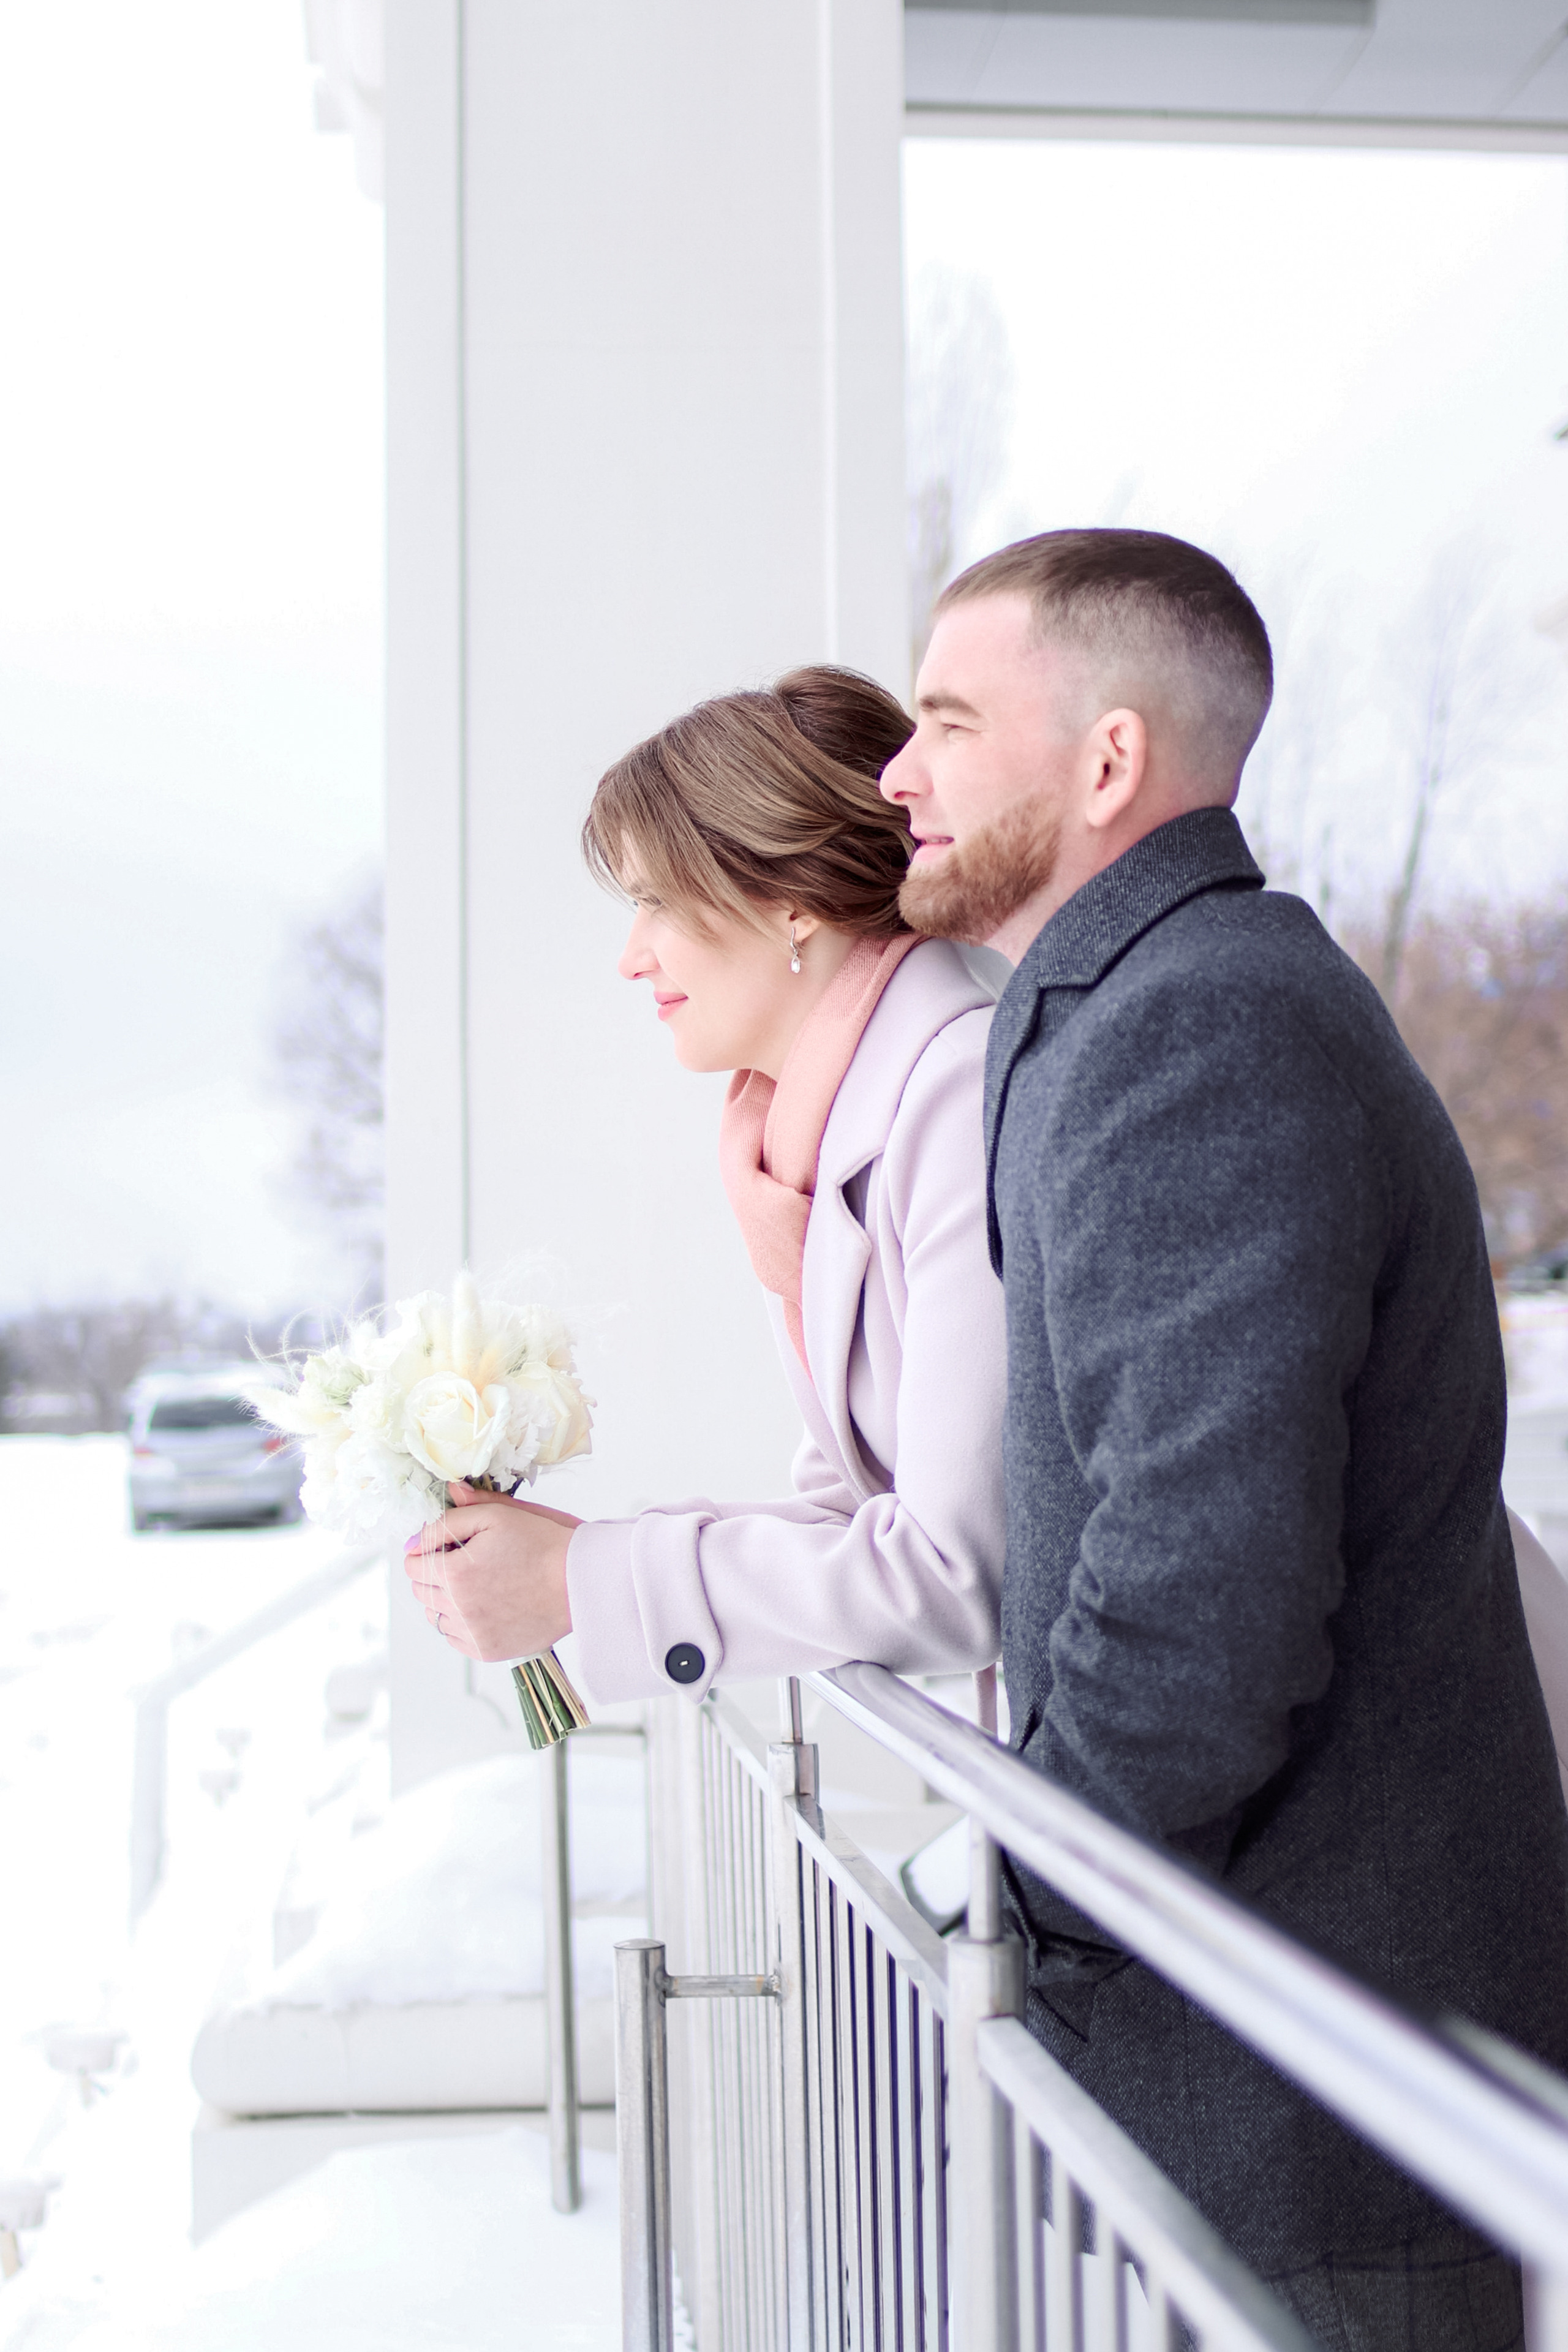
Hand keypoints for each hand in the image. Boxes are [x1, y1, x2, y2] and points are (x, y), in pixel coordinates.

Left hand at [403, 1481, 580, 1662]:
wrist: (582, 1582)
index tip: (447, 1545)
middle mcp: (458, 1608)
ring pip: (435, 1616)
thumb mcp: (500, 1515)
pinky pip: (455, 1638)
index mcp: (455, 1572)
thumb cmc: (545, 1545)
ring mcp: (472, 1633)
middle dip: (434, 1574)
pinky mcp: (486, 1650)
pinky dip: (462, 1623)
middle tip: (466, 1561)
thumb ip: (455, 1517)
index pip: (412, 1564)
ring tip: (477, 1584)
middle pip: (420, 1591)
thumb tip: (418, 1531)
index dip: (426, 1550)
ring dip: (445, 1599)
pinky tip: (486, 1605)